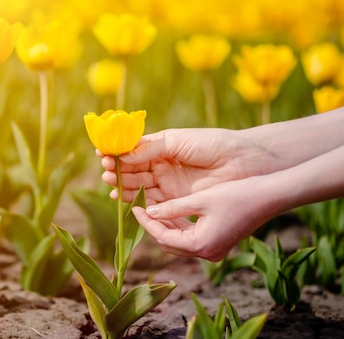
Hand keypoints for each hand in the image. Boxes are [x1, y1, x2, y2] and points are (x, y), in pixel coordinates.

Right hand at [100, 127, 274, 204]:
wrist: (241, 163)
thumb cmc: (212, 145)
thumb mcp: (178, 141)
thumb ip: (150, 149)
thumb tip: (123, 155)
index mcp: (161, 147)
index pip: (133, 150)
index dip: (117, 152)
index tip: (102, 152)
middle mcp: (161, 165)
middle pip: (133, 169)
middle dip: (117, 169)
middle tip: (105, 170)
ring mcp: (166, 183)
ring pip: (138, 185)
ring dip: (121, 185)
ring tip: (109, 182)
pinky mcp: (174, 200)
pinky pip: (150, 201)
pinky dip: (134, 200)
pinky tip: (120, 196)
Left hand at [130, 176, 270, 260]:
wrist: (269, 197)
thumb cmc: (236, 195)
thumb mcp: (200, 199)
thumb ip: (172, 208)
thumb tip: (149, 212)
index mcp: (200, 245)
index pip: (162, 237)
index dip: (145, 222)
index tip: (133, 206)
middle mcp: (206, 254)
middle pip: (168, 244)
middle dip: (152, 226)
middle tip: (140, 207)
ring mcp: (213, 251)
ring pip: (179, 243)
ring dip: (164, 227)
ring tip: (151, 208)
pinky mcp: (218, 245)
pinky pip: (190, 239)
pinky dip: (178, 227)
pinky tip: (170, 211)